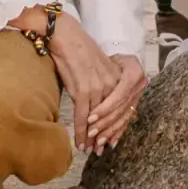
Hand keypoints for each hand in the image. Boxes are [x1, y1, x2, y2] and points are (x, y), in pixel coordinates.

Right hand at [49, 10, 144, 152]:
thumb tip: (101, 107)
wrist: (66, 37)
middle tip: (98, 151)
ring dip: (91, 137)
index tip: (111, 141)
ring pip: (96, 120)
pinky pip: (82, 116)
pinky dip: (80, 131)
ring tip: (87, 149)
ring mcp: (99, 87)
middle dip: (103, 136)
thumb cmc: (80, 52)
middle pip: (111, 117)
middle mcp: (112, 83)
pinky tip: (79, 141)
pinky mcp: (84, 89)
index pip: (121, 109)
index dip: (116, 128)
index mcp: (118, 78)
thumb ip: (103, 86)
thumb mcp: (99, 69)